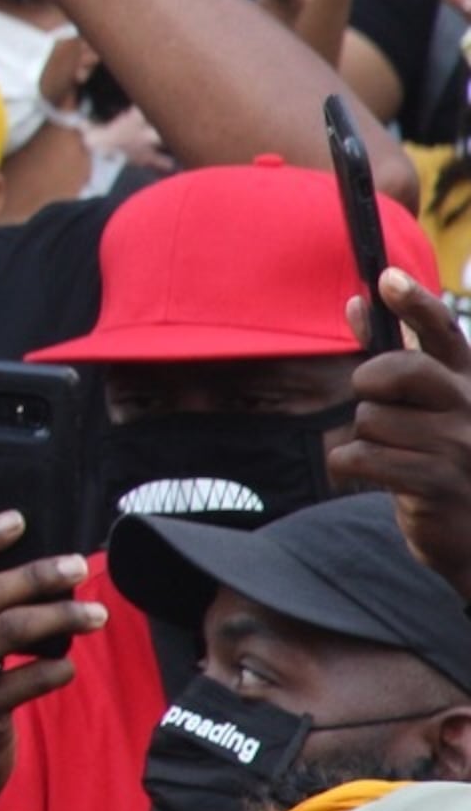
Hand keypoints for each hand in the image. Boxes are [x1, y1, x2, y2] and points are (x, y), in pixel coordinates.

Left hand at [339, 270, 470, 602]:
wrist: (467, 532)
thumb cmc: (436, 454)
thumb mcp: (423, 404)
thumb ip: (391, 354)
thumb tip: (355, 302)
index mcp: (467, 381)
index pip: (444, 334)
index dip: (415, 304)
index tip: (387, 278)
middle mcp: (470, 408)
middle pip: (398, 370)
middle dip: (369, 383)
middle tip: (376, 401)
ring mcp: (458, 447)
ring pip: (369, 421)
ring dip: (366, 439)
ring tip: (395, 455)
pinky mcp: (436, 483)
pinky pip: (360, 457)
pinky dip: (351, 466)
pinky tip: (375, 475)